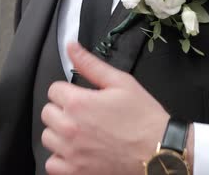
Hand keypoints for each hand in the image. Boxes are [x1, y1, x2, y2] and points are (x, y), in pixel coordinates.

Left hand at [41, 42, 169, 174]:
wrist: (160, 152)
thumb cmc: (144, 118)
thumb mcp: (121, 82)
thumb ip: (90, 64)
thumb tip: (71, 47)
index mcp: (78, 103)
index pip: (54, 90)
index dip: (69, 91)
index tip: (82, 97)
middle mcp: (70, 128)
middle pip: (48, 113)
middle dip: (63, 111)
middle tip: (85, 115)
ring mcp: (71, 153)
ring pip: (48, 138)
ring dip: (60, 134)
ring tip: (82, 133)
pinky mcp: (75, 172)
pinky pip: (51, 164)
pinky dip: (61, 159)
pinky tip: (77, 153)